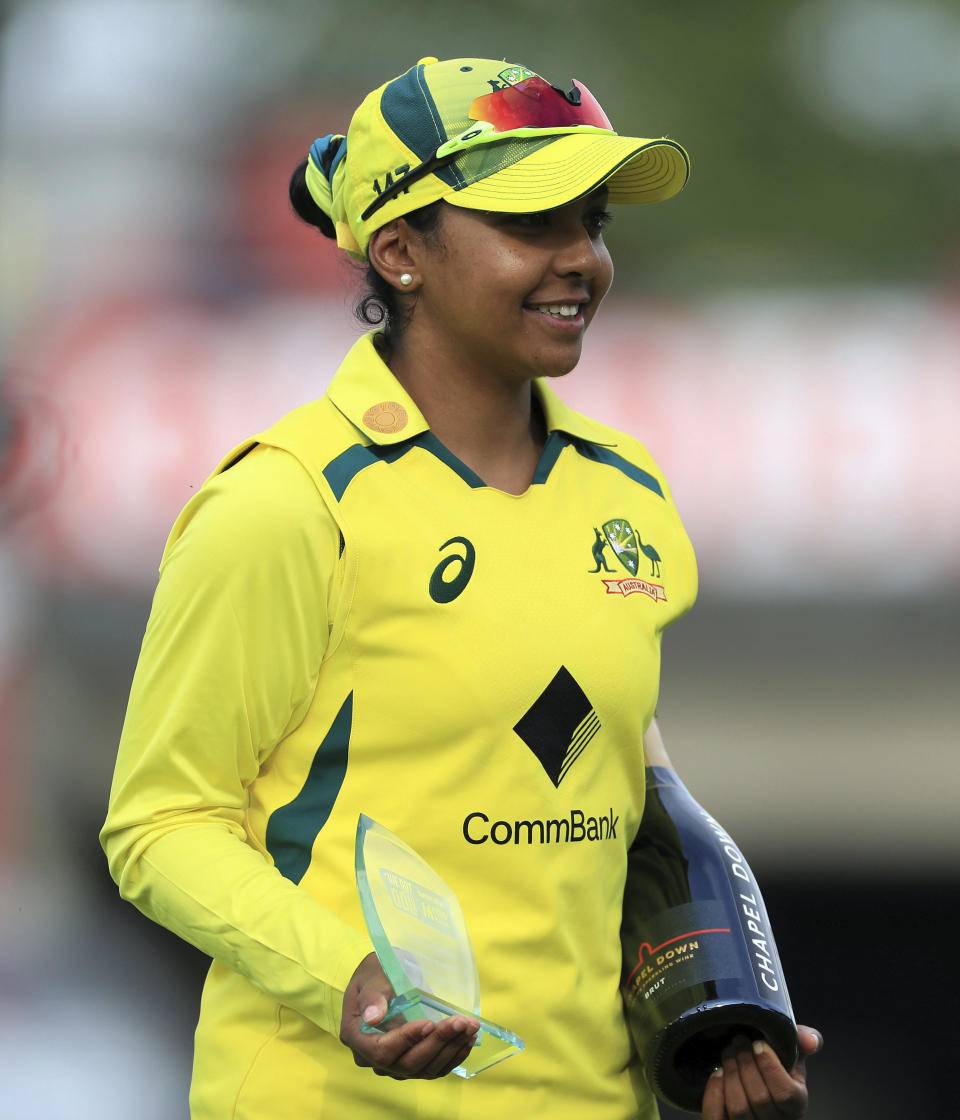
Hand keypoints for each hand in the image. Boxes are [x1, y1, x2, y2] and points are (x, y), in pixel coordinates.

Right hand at [339, 952, 479, 1079]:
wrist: (383, 979)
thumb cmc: (375, 973)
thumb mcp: (371, 976)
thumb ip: (372, 996)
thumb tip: (374, 1017)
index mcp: (356, 1037)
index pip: (382, 1050)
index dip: (407, 1040)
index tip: (429, 1022)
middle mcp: (372, 1059)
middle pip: (407, 1063)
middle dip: (437, 1042)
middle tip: (461, 1022)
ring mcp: (393, 1065)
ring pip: (424, 1068)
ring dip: (451, 1049)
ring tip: (470, 1027)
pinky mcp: (412, 1065)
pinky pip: (434, 1068)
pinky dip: (453, 1056)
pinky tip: (469, 1039)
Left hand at [701, 1025, 822, 1119]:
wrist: (748, 1074)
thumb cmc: (773, 1063)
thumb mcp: (790, 1051)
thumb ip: (801, 1040)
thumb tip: (810, 1040)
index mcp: (796, 1106)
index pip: (786, 1094)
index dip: (770, 1066)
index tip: (758, 1043)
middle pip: (760, 1099)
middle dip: (745, 1064)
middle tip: (738, 1041)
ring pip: (739, 1109)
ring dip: (730, 1074)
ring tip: (728, 1052)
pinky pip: (716, 1116)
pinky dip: (714, 1092)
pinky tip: (717, 1072)